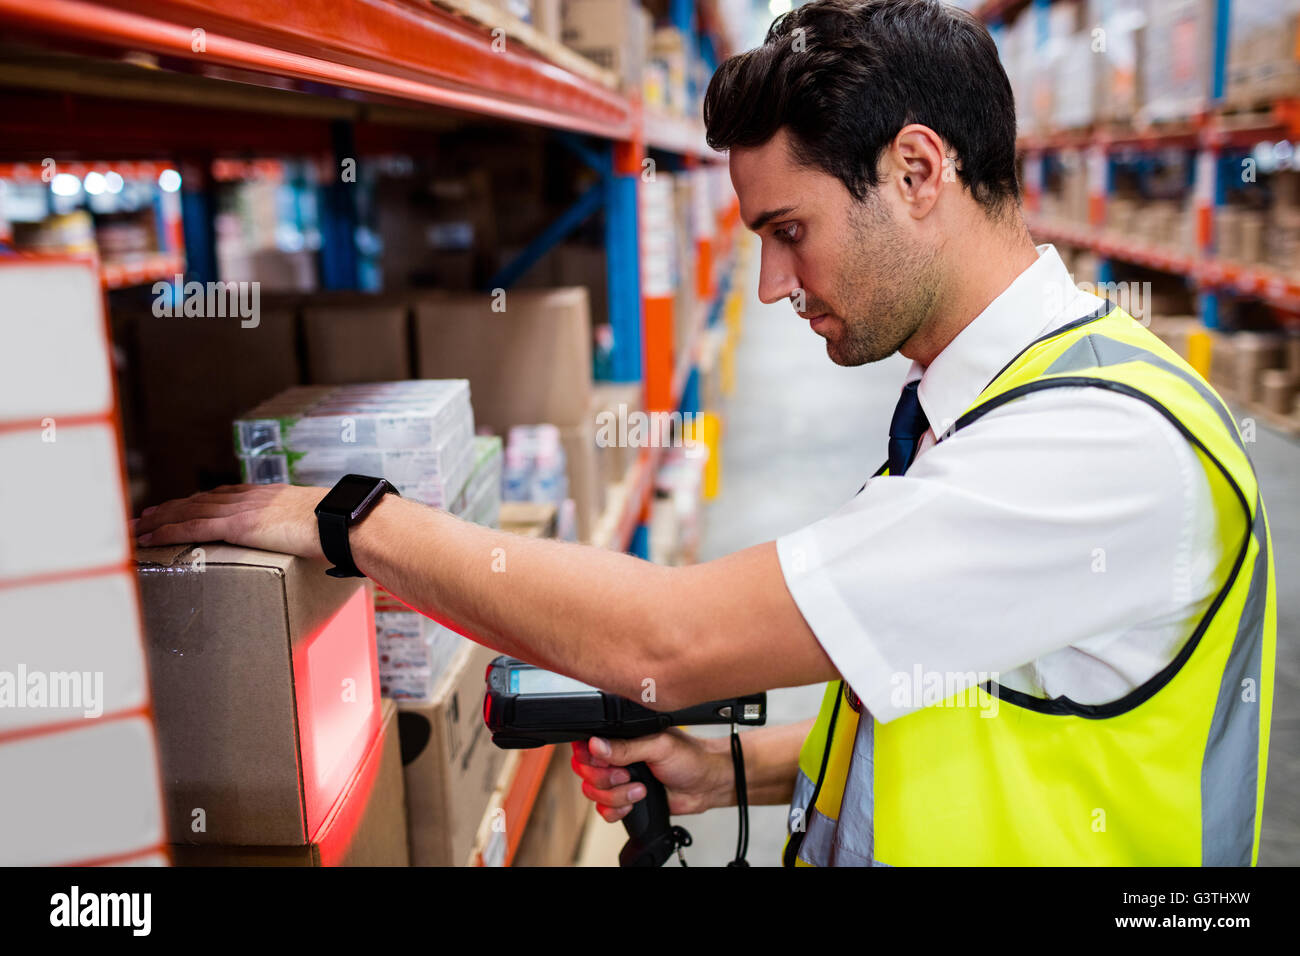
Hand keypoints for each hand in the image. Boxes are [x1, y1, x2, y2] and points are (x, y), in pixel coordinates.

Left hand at [131, 484, 327, 558]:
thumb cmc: (340, 526)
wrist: (342, 521)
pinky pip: (193, 527)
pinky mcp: (237, 525)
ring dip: (160, 520)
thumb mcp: (318, 523)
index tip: (182, 506)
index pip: (225, 496)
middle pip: (200, 501)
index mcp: (269, 496)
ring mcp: (242, 509)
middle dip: (171, 508)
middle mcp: (250, 498)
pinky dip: (169, 530)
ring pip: (189, 512)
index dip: (199, 502)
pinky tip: (151, 537)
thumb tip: (318, 544)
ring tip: (139, 527)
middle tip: (147, 516)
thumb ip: (307, 530)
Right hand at [571, 730, 732, 822]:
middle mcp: (616, 756)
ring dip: (616, 796)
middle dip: (606, 779)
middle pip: (585, 772)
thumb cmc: (689, 758)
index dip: (588, 756)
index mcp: (621, 736)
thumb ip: (626, 747)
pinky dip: (616, 810)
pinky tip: (635, 802)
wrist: (706, 785)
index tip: (605, 761)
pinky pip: (603, 811)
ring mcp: (618, 779)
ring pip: (593, 793)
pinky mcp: (623, 799)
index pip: (585, 744)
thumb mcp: (658, 746)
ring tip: (639, 789)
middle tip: (628, 775)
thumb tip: (596, 745)